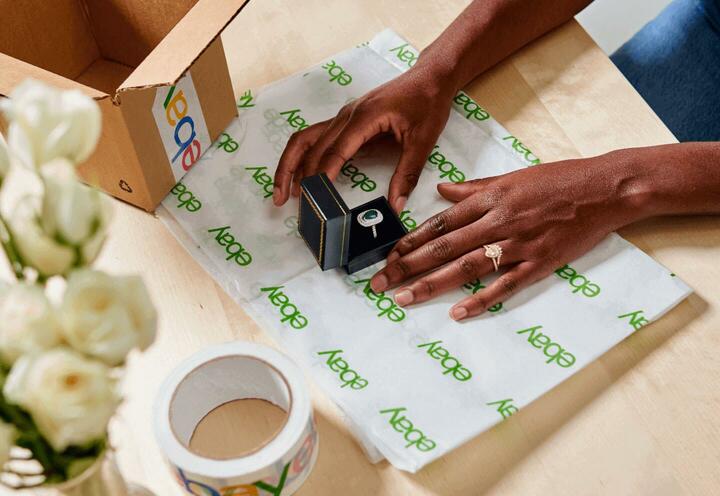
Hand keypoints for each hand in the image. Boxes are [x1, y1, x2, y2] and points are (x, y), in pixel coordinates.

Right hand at [272, 66, 456, 211]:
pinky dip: (302, 157)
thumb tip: (395, 206)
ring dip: (290, 165)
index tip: (312, 198)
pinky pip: (315, 138)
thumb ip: (406, 174)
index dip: (321, 176)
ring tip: (282, 192)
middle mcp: (347, 115)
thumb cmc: (427, 103)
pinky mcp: (345, 120)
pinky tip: (299, 176)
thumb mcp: (423, 141)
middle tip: (288, 203)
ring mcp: (343, 116)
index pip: (334, 151)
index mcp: (364, 117)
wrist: (430, 78)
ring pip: (305, 140)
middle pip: (311, 147)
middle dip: (296, 176)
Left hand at [369, 152, 648, 319]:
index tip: (388, 255)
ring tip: (405, 298)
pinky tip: (457, 312)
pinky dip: (480, 300)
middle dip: (408, 266)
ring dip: (432, 284)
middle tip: (381, 283)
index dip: (411, 240)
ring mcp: (518, 244)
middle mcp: (498, 221)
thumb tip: (442, 190)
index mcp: (490, 198)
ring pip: (466, 267)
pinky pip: (504, 285)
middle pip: (444, 247)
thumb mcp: (513, 176)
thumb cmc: (559, 179)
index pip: (441, 222)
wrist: (604, 189)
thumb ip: (475, 187)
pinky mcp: (539, 263)